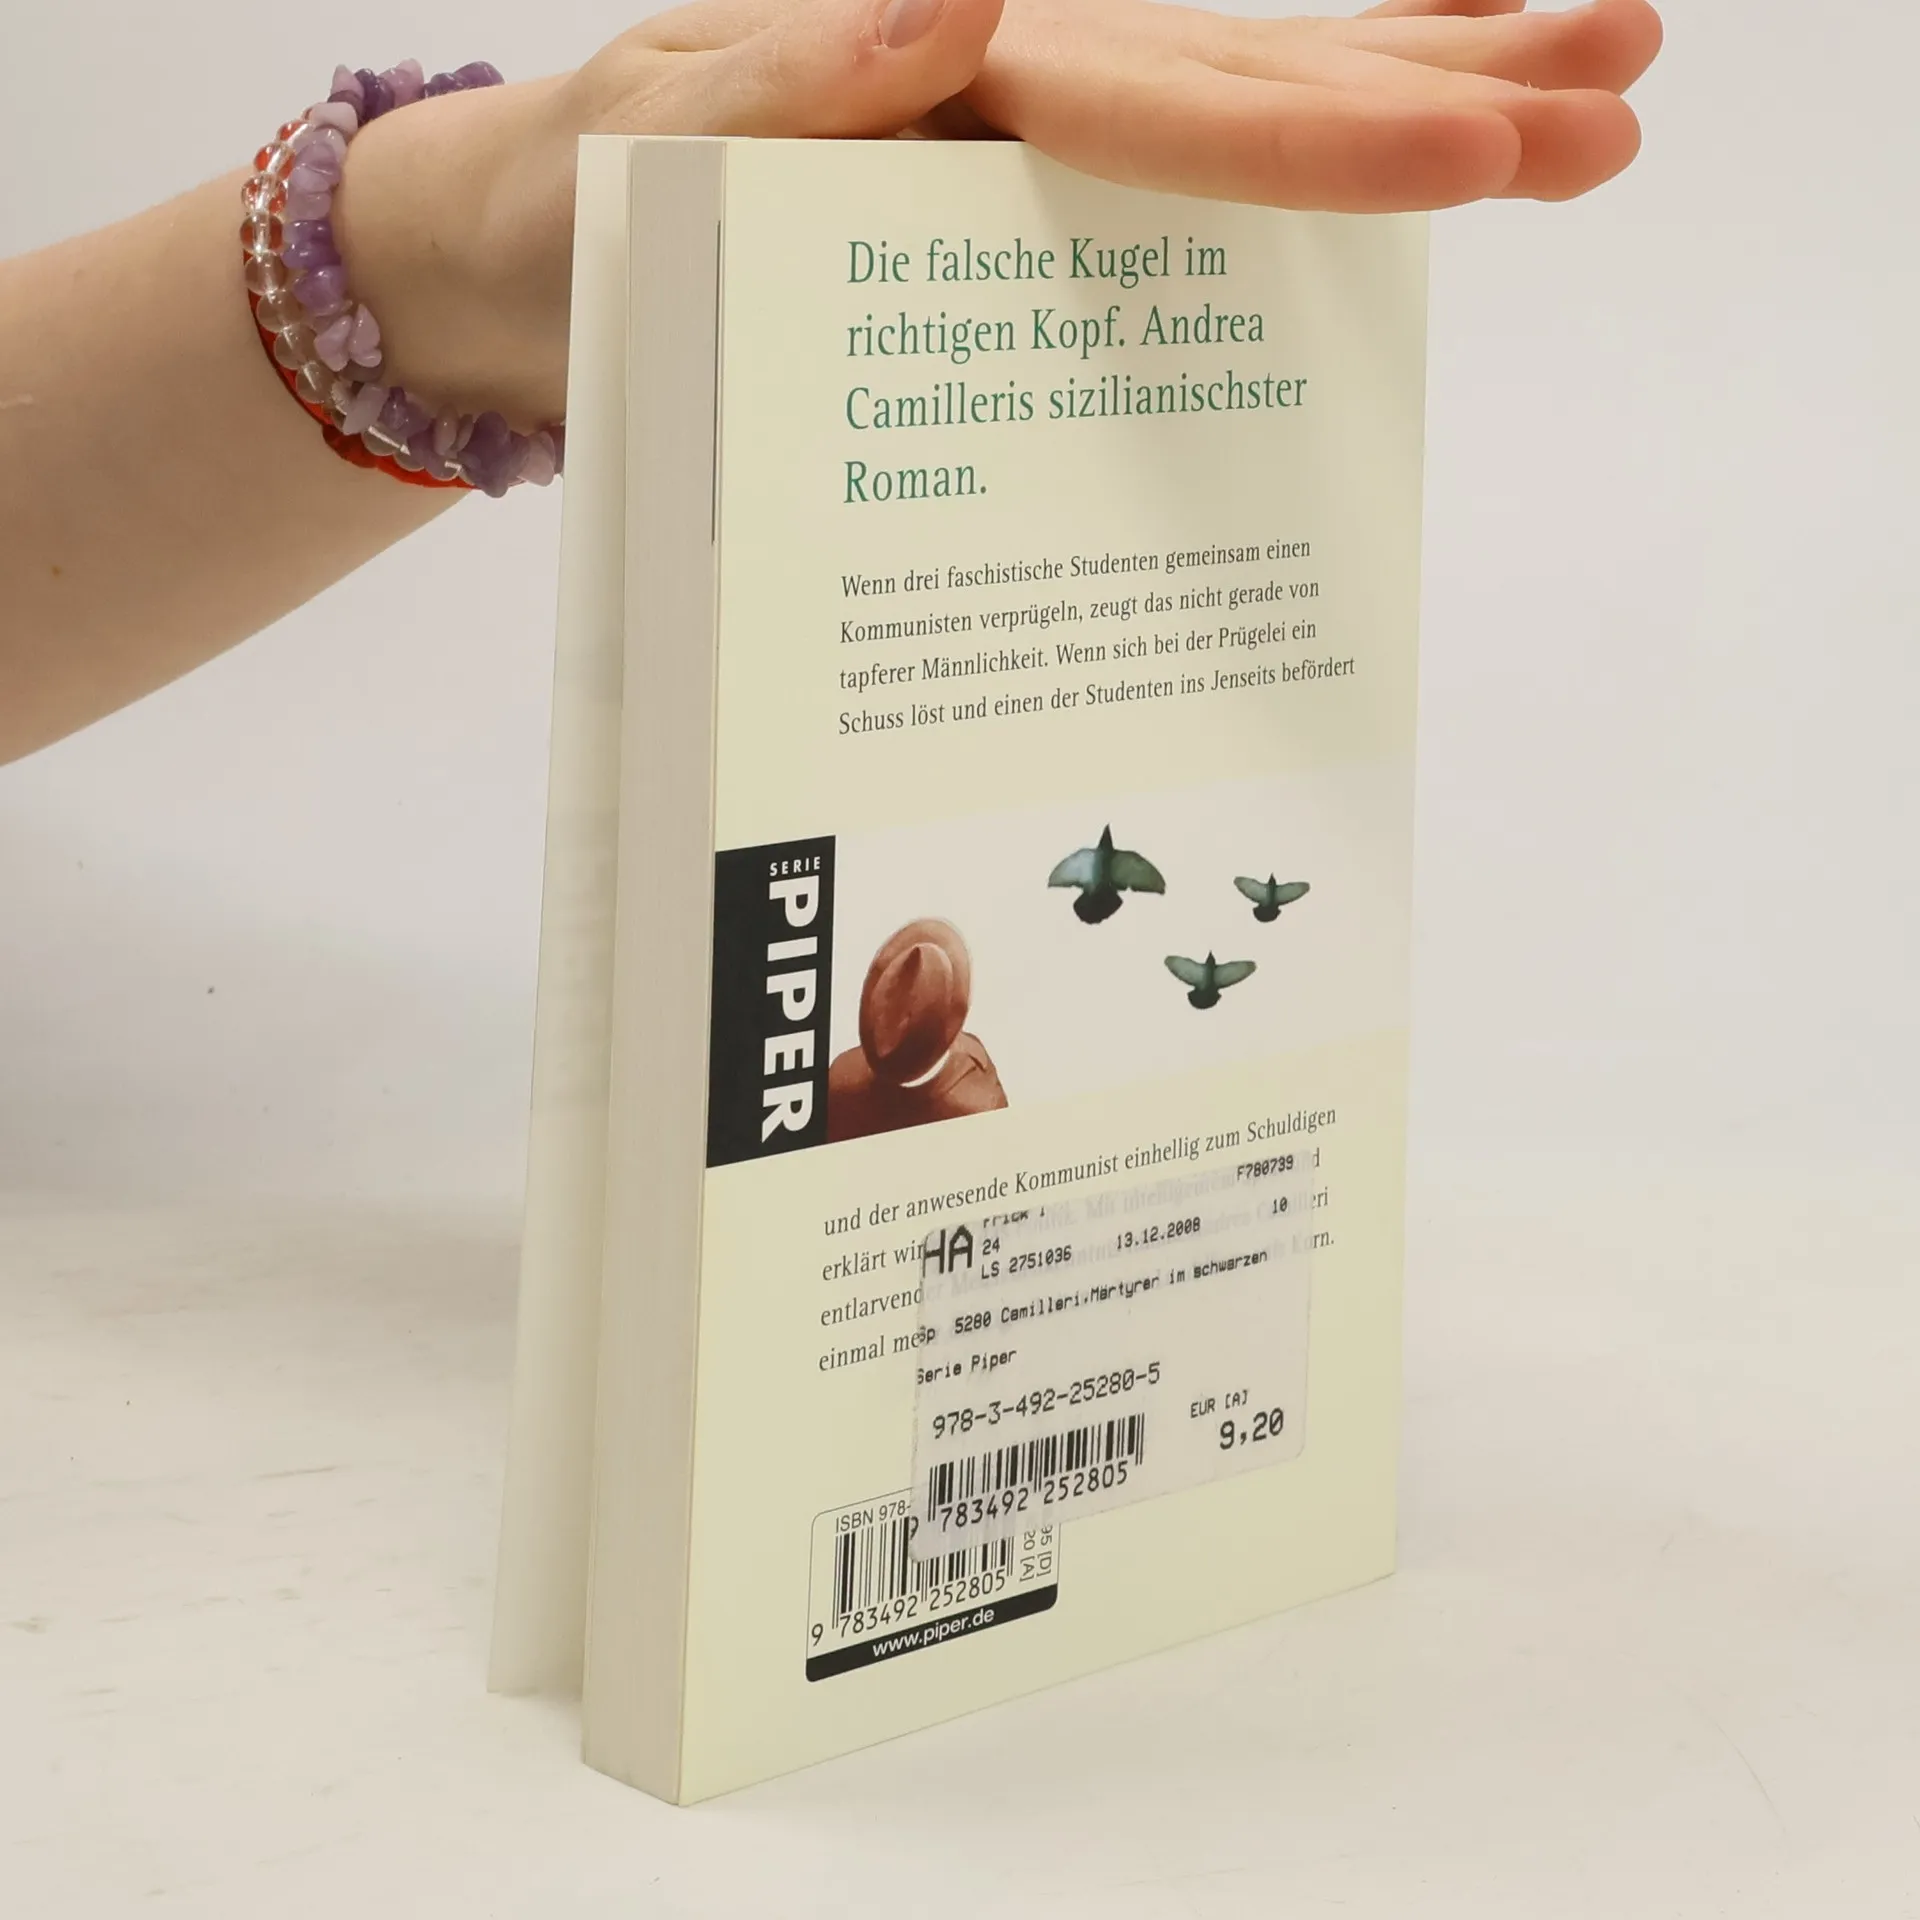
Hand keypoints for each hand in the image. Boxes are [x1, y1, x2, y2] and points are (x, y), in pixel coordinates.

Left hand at [337, 0, 1659, 424]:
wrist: (502, 276)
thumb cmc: (561, 200)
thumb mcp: (649, 132)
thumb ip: (795, 76)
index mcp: (945, 68)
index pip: (1173, 92)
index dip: (1334, 127)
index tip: (1493, 138)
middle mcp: (1005, 91)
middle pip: (1254, 88)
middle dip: (1443, 97)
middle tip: (1625, 94)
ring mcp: (1013, 162)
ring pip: (1237, 134)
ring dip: (1405, 127)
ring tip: (1576, 118)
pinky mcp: (998, 234)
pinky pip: (1160, 219)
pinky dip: (1279, 203)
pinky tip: (1387, 203)